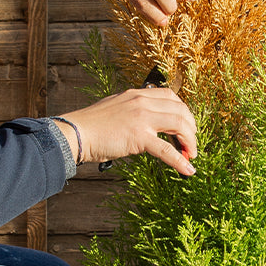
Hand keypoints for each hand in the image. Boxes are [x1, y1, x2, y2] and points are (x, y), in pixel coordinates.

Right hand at [56, 88, 197, 176]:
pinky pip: (167, 150)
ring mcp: (142, 118)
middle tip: (191, 143)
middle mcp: (142, 101)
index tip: (184, 126)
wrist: (75, 133)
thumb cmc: (90, 125)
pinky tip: (188, 170)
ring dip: (190, 142)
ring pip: (180, 125)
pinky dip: (181, 161)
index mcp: (137, 94)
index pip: (171, 96)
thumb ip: (131, 111)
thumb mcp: (115, 108)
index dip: (183, 111)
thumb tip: (144, 124)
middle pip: (181, 110)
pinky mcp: (138, 137)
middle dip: (191, 128)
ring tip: (191, 155)